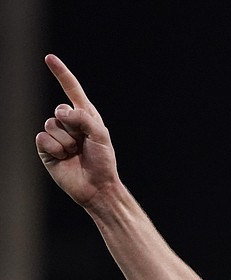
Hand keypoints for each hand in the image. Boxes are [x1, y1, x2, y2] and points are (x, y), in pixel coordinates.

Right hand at [35, 54, 119, 206]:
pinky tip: (64, 158)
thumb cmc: (103, 162)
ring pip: (51, 124)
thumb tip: (60, 112)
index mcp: (85, 116)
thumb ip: (83, 118)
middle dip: (72, 126)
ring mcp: (56, 136)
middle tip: (83, 143)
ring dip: (66, 141)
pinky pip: (42, 138)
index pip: (71, 90)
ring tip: (75, 153)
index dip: (61, 74)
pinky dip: (55, 149)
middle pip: (59, 109)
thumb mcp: (100, 135)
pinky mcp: (46, 149)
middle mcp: (69, 123)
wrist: (97, 187)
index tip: (49, 58)